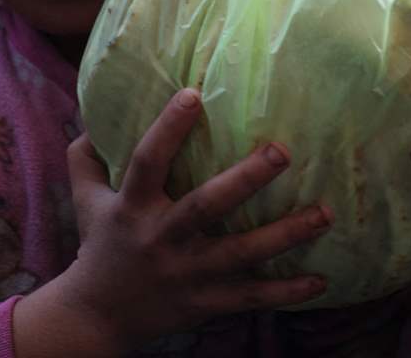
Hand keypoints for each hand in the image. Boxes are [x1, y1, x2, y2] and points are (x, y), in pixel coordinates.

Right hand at [12, 90, 331, 356]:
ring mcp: (187, 274)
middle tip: (282, 151)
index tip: (194, 94)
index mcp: (133, 207)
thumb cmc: (100, 247)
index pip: (148, 161)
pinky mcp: (205, 302)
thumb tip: (97, 113)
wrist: (97, 317)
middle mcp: (162, 238)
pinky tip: (320, 280)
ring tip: (324, 214)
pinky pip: (250, 298)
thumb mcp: (86, 200)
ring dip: (285, 235)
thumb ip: (86, 156)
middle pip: (205, 206)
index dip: (168, 127)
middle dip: (245, 180)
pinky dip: (286, 292)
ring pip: (240, 253)